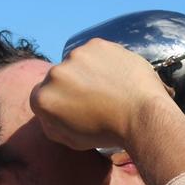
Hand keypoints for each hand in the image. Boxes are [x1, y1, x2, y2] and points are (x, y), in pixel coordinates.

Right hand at [30, 38, 172, 150]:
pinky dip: (105, 61)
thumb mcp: (73, 140)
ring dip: (88, 71)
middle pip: (59, 77)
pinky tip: (118, 76)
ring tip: (110, 87)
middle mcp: (54, 73)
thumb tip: (47, 114)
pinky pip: (96, 53)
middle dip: (74, 85)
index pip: (42, 95)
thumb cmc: (108, 133)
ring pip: (78, 63)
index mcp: (43, 99)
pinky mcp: (96, 44)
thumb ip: (52, 125)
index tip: (77, 107)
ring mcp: (76, 56)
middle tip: (97, 98)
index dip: (61, 101)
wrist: (142, 115)